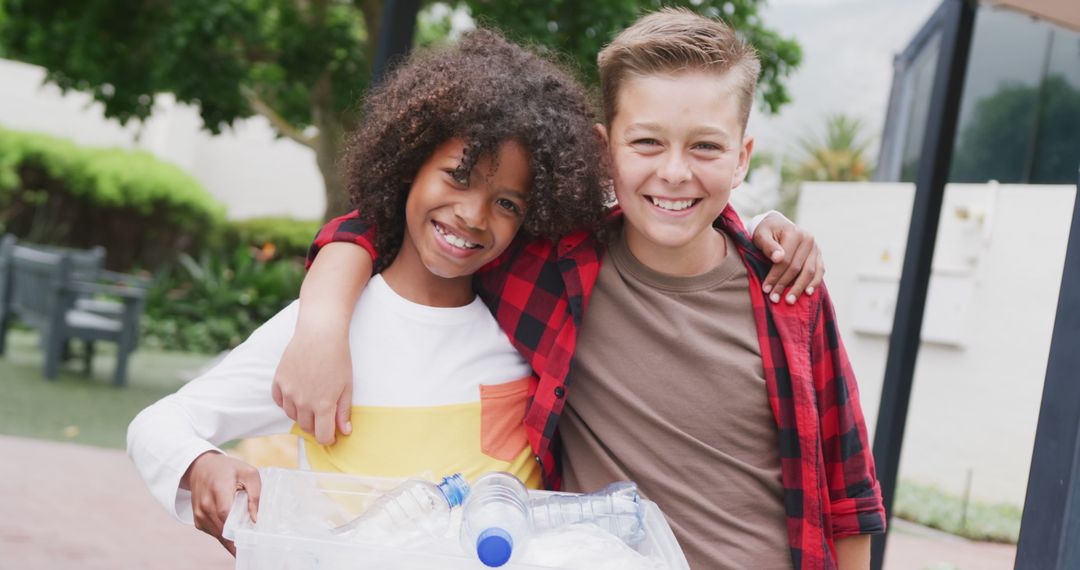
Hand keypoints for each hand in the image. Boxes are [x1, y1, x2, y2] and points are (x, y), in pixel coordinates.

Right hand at [182, 451, 260, 555]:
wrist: (201, 467)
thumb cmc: (229, 469)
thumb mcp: (249, 473)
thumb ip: (255, 494)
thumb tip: (256, 519)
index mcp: (219, 488)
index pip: (225, 513)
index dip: (236, 528)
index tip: (249, 539)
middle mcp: (205, 503)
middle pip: (221, 528)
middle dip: (236, 540)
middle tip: (251, 547)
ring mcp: (199, 513)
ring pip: (217, 534)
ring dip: (230, 539)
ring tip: (245, 542)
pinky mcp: (197, 519)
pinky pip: (213, 532)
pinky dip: (223, 535)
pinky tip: (234, 533)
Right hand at [272, 327, 352, 444]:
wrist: (319, 333)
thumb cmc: (338, 358)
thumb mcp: (347, 386)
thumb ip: (343, 411)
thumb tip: (345, 432)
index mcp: (322, 405)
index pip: (322, 436)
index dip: (329, 438)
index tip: (333, 434)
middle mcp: (302, 402)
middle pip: (306, 428)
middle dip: (316, 427)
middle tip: (324, 417)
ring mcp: (288, 392)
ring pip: (292, 415)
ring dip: (302, 414)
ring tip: (312, 400)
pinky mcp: (278, 382)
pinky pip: (280, 402)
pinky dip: (287, 402)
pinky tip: (297, 394)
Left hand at [751, 212, 824, 303]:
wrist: (778, 225)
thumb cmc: (767, 232)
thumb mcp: (761, 235)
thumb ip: (768, 246)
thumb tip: (778, 258)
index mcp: (794, 233)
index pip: (785, 260)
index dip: (775, 276)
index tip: (766, 289)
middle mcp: (808, 239)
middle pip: (797, 267)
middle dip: (784, 285)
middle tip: (774, 299)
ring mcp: (815, 247)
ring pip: (810, 271)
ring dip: (799, 288)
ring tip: (790, 300)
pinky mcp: (819, 255)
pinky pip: (820, 271)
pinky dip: (814, 283)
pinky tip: (808, 293)